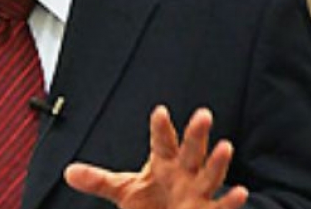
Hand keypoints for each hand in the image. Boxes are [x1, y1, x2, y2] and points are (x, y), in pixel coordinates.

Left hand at [64, 106, 248, 208]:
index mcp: (164, 163)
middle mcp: (184, 173)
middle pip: (191, 150)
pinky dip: (231, 200)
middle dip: (197, 134)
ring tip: (225, 146)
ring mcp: (198, 192)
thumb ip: (98, 180)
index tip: (159, 111)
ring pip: (211, 174)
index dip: (161, 127)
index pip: (162, 141)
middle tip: (203, 113)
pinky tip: (242, 191)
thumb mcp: (123, 190)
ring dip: (218, 161)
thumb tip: (68, 172)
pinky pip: (222, 206)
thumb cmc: (151, 203)